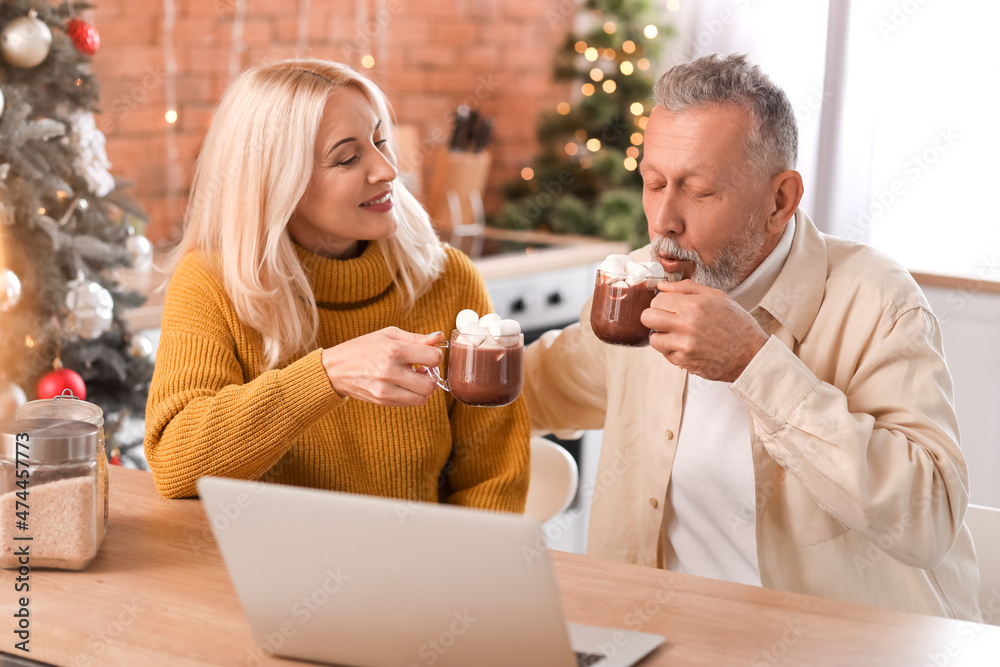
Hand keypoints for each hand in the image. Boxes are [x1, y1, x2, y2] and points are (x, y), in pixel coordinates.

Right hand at [321, 328, 444, 406]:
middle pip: (430, 384)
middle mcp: (390, 371)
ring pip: (422, 398)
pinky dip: (412, 395)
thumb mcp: (388, 334)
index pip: (433, 358)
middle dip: (431, 376)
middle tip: (423, 369)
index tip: (428, 355)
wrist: (335, 369)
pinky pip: (409, 403)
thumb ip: (416, 338)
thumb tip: (439, 338)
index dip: (435, 356)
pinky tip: (403, 384)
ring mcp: (385, 389)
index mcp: (394, 350)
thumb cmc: (363, 347)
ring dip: (423, 389)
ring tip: (413, 378)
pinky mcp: (382, 401)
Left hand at [640, 280, 768, 381]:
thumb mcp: (717, 297)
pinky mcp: (685, 362)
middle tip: (666, 319)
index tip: (668, 305)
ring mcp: (684, 346)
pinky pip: (666, 355)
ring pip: (653, 339)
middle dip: (654, 317)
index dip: (661, 302)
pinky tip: (687, 346)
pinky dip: (673, 350)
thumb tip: (662, 286)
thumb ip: (686, 288)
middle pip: (647, 318)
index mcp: (694, 305)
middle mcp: (686, 325)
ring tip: (677, 334)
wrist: (752, 355)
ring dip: (662, 336)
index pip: (657, 300)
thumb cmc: (737, 324)